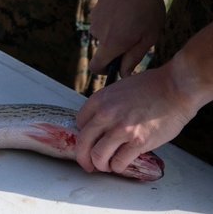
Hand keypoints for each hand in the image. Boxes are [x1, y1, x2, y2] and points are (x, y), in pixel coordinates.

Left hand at [76, 66, 194, 174]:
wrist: (175, 89)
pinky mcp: (138, 142)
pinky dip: (117, 167)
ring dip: (100, 165)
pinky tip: (121, 165)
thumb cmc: (151, 87)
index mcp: (99, 100)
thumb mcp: (118, 90)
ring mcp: (121, 129)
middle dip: (83, 157)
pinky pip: (119, 162)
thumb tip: (102, 123)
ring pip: (98, 156)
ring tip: (107, 166)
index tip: (89, 143)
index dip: (84, 136)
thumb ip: (107, 106)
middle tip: (88, 164)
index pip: (79, 123)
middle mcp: (105, 114)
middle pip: (83, 142)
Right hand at [88, 0, 165, 77]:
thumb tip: (123, 73)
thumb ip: (134, 58)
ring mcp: (95, 20)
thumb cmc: (147, 7)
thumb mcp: (149, 37)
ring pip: (105, 36)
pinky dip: (114, 22)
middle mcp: (98, 33)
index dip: (105, 72)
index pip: (96, 67)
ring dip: (117, 34)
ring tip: (136, 20)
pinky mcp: (96, 9)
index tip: (118, 68)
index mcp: (111, 44)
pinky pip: (104, 23)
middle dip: (117, 49)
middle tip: (138, 37)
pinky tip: (128, 10)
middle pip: (103, 51)